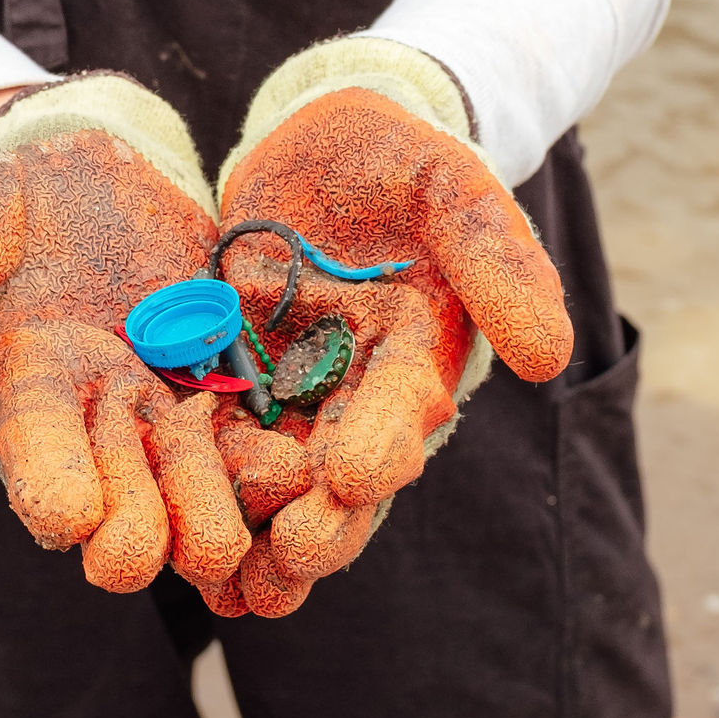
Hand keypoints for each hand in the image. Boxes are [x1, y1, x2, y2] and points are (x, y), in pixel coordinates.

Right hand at [0, 75, 250, 595]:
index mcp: (33, 389)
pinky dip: (277, 469)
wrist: (97, 169)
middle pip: (122, 491)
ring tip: (246, 539)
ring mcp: (170, 405)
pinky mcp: (230, 379)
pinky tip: (309, 484)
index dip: (50, 484)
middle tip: (158, 549)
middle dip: (139, 525)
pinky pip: (257, 437)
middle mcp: (101, 418)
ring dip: (219, 516)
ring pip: (198, 481)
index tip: (68, 517)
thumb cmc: (22, 195)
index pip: (33, 450)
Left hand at [204, 40, 572, 617]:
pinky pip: (210, 431)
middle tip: (289, 557)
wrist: (324, 139)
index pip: (402, 410)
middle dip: (319, 520)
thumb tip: (553, 357)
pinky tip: (166, 518)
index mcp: (418, 355)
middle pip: (340, 472)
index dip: (380, 445)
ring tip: (226, 578)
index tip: (351, 475)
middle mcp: (357, 390)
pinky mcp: (230, 370)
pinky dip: (194, 478)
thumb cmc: (403, 161)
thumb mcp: (455, 190)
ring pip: (275, 474)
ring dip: (254, 525)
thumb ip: (497, 262)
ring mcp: (291, 387)